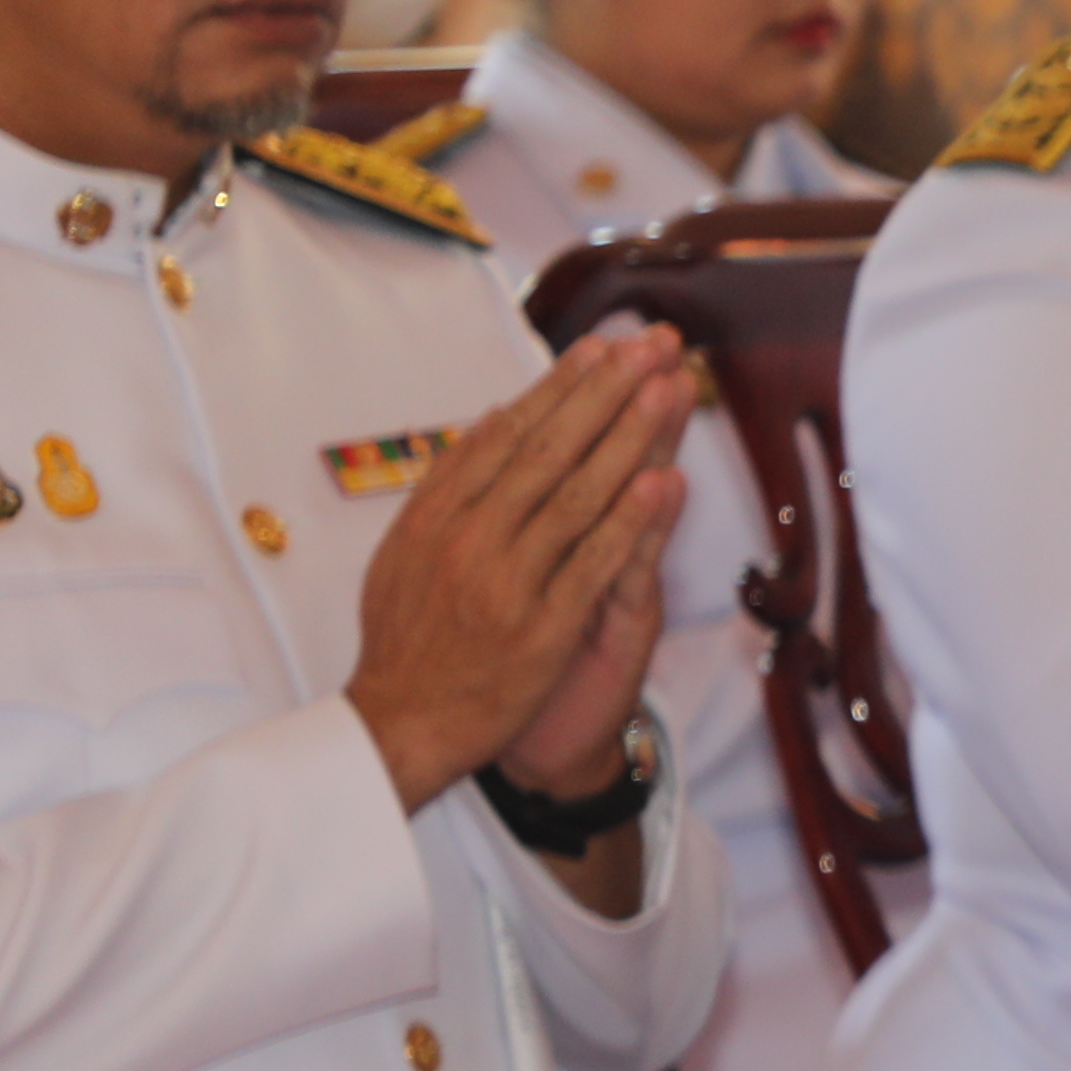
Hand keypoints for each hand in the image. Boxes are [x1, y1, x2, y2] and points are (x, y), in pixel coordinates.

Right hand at [347, 331, 697, 810]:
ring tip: (668, 389)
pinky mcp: (542, 628)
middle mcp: (469, 539)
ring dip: (628, 437)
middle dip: (604, 393)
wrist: (402, 725)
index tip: (600, 347)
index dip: (558, 388)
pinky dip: (629, 520)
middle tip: (650, 345)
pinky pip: (593, 563)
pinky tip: (663, 480)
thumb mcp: (406, 552)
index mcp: (437, 516)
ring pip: (577, 495)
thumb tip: (491, 421)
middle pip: (547, 450)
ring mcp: (507, 582)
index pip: (507, 436)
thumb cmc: (410, 639)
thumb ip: (447, 488)